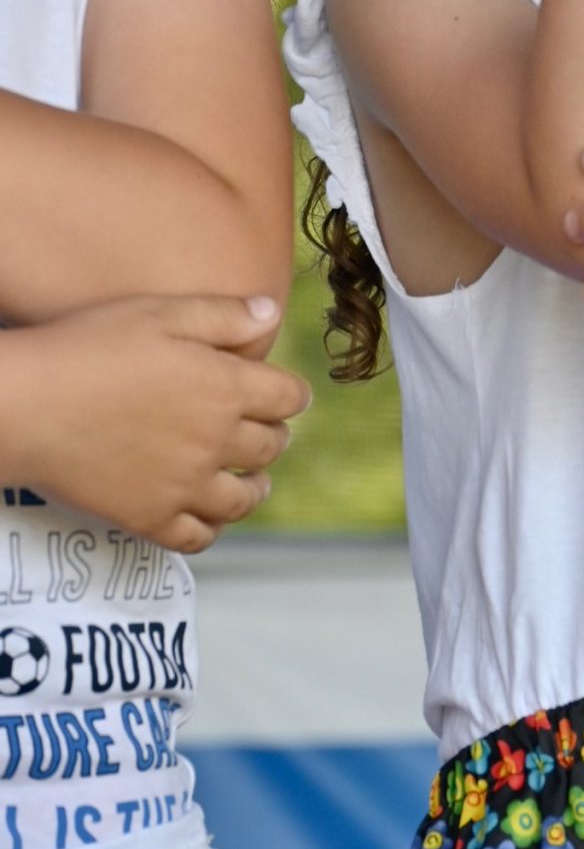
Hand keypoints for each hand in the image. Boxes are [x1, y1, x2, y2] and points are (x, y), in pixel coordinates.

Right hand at [0, 294, 311, 553]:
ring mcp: (184, 485)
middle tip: (265, 430)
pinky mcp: (149, 517)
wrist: (26, 405)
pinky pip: (198, 536)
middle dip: (274, 435)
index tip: (287, 394)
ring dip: (255, 486)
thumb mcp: (160, 313)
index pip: (289, 397)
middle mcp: (214, 440)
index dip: (291, 393)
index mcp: (224, 387)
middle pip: (271, 445)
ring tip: (253, 480)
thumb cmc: (88, 348)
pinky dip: (211, 527)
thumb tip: (271, 312)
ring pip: (243, 498)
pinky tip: (208, 515)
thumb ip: (223, 315)